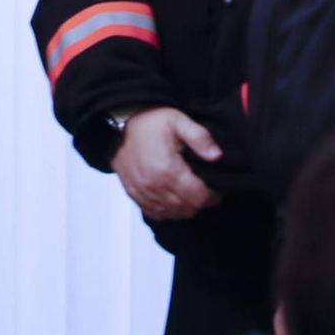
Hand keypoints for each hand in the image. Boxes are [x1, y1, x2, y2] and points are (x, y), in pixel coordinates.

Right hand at [109, 108, 223, 220]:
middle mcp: (154, 186)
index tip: (217, 188)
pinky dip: (168, 210)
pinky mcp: (133, 195)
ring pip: (173, 214)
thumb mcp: (178, 121)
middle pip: (188, 209)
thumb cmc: (149, 122)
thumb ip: (200, 138)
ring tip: (189, 193)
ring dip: (185, 207)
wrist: (117, 126)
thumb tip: (217, 156)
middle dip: (200, 201)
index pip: (199, 198)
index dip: (213, 196)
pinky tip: (172, 198)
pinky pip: (156, 214)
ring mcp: (142, 193)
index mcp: (168, 170)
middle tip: (204, 189)